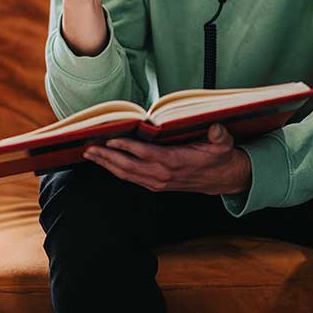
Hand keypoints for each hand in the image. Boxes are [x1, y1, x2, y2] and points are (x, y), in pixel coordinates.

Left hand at [83, 124, 251, 194]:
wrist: (221, 179)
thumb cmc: (219, 157)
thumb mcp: (223, 144)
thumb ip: (219, 136)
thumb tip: (216, 128)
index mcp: (176, 162)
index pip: (147, 155)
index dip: (128, 148)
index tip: (111, 141)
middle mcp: (162, 175)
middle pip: (129, 166)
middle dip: (107, 157)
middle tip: (89, 148)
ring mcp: (157, 182)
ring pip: (126, 174)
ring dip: (106, 164)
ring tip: (89, 154)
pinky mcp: (154, 184)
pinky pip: (130, 177)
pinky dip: (114, 169)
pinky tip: (103, 162)